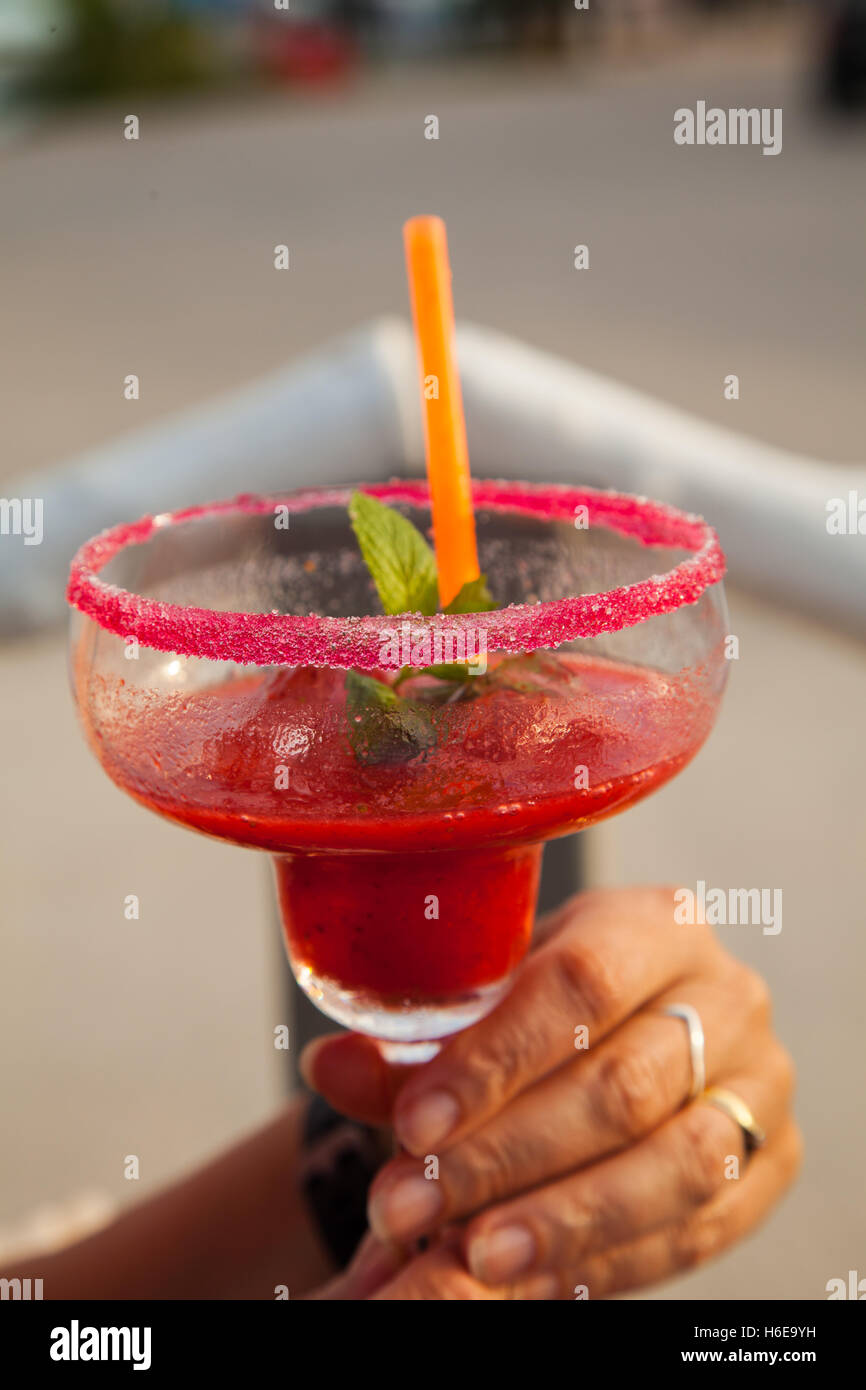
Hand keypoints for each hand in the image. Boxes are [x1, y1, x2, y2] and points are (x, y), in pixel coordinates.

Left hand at [301, 887, 800, 1297]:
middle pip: (623, 1085)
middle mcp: (725, 994)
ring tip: (475, 1256)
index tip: (415, 1125)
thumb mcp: (483, 1007)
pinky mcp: (772, 1162)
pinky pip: (698, 1227)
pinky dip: (609, 1258)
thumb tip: (329, 1063)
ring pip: (675, 1165)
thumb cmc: (546, 1010)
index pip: (580, 983)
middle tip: (414, 1204)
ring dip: (565, 1220)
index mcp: (655, 922)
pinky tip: (532, 1276)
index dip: (495, 1060)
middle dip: (508, 1156)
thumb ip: (412, 1045)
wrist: (625, 1038)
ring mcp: (759, 1081)